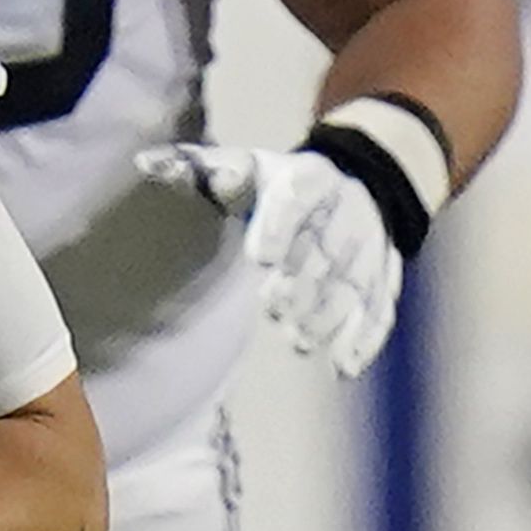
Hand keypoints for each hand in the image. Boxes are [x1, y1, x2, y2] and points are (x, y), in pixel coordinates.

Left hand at [140, 138, 403, 376]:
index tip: (259, 258)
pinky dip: (364, 338)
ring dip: (329, 316)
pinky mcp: (384, 277)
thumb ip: (200, 170)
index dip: (280, 226)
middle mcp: (346, 209)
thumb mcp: (245, 166)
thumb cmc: (282, 184)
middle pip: (327, 248)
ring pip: (354, 283)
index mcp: (309, 177)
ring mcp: (370, 245)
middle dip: (303, 282)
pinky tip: (342, 365)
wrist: (358, 183)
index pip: (297, 196)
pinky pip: (380, 308)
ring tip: (299, 340)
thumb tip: (146, 164)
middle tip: (275, 308)